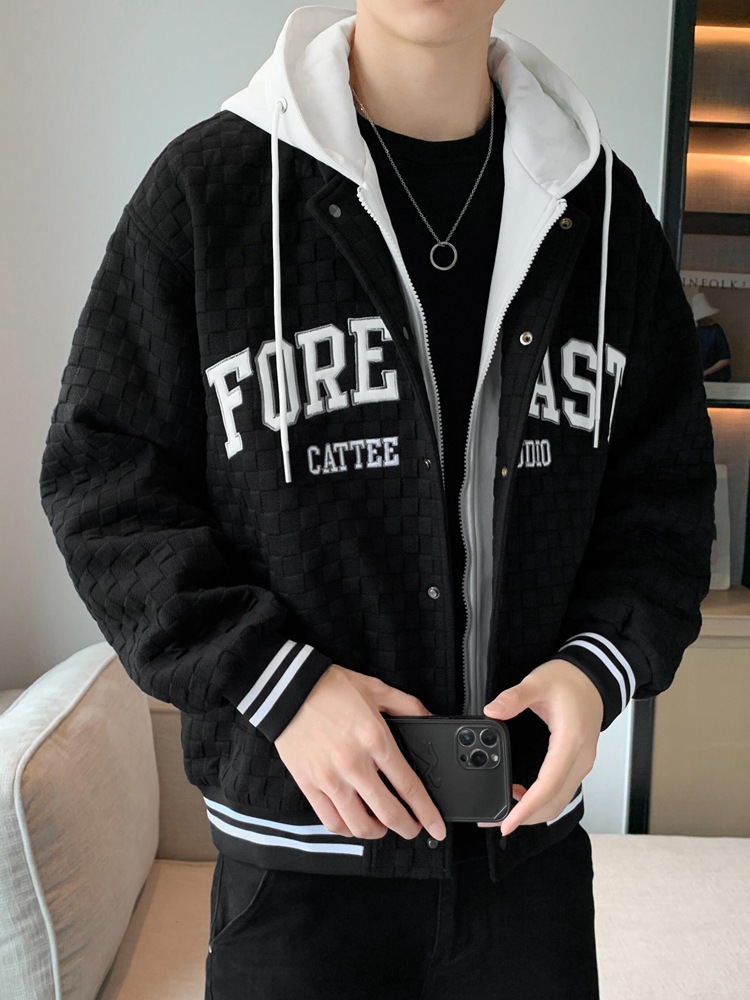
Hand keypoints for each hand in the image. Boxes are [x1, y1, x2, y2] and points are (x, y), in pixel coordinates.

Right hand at [274, 664, 446, 842]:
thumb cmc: (330, 687)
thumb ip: (407, 705)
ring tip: (383, 826)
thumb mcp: (376, 688)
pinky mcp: (309, 784)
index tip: (436, 826)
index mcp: (375, 739)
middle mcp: (354, 763)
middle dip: (407, 827)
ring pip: (359, 824)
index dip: (426, 812)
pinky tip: (354, 823)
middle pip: (388, 812)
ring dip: (378, 832)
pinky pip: (331, 820)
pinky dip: (347, 830)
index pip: (408, 786)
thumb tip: (429, 717)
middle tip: (412, 828)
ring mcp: (330, 777)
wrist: (288, 689)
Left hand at [477, 659, 603, 835]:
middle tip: (494, 822)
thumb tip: (492, 711)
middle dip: (525, 817)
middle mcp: (580, 759)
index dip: (526, 809)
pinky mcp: (577, 763)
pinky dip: (541, 800)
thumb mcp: (538, 682)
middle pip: (554, 802)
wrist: (593, 677)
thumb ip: (514, 698)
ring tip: (503, 811)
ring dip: (533, 812)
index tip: (507, 823)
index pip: (548, 786)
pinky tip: (520, 795)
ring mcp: (581, 763)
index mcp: (570, 742)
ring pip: (559, 801)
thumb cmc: (570, 680)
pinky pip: (561, 791)